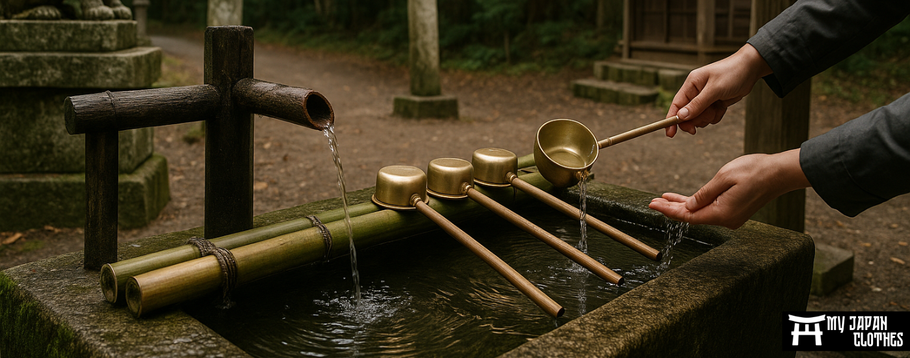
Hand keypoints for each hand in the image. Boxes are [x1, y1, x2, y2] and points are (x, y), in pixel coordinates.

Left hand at [648, 149, 809, 228]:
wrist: (781, 173)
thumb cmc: (755, 171)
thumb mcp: (724, 177)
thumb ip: (703, 194)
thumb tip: (688, 206)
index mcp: (722, 213)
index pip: (688, 215)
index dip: (668, 210)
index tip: (652, 205)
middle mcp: (726, 219)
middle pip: (692, 216)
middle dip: (671, 208)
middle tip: (652, 202)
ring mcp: (731, 216)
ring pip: (700, 212)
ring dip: (682, 205)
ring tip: (663, 198)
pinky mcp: (735, 211)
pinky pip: (710, 208)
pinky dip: (696, 203)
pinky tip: (685, 199)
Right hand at [665, 44, 772, 136]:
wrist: (751, 68)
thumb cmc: (732, 73)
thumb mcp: (714, 89)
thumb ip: (697, 104)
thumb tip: (681, 117)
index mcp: (691, 84)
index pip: (677, 104)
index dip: (672, 119)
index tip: (670, 134)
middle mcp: (696, 92)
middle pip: (687, 114)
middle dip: (697, 119)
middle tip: (707, 117)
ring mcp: (705, 98)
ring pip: (699, 118)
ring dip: (708, 117)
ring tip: (718, 107)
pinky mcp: (715, 103)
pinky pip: (710, 117)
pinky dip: (716, 116)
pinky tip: (722, 107)